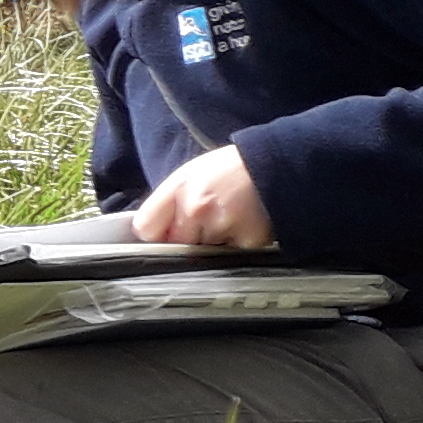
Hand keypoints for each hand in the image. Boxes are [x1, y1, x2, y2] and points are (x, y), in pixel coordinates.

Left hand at [135, 145, 276, 246]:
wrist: (276, 165)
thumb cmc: (231, 169)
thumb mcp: (192, 174)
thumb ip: (168, 202)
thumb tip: (150, 231)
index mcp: (179, 187)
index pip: (146, 228)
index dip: (154, 233)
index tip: (161, 233)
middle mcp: (196, 207)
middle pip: (175, 244)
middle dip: (186, 237)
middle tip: (205, 219)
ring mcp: (221, 226)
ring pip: (201, 253)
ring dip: (210, 242)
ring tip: (226, 217)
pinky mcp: (245, 242)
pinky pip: (229, 256)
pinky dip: (234, 246)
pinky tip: (242, 225)